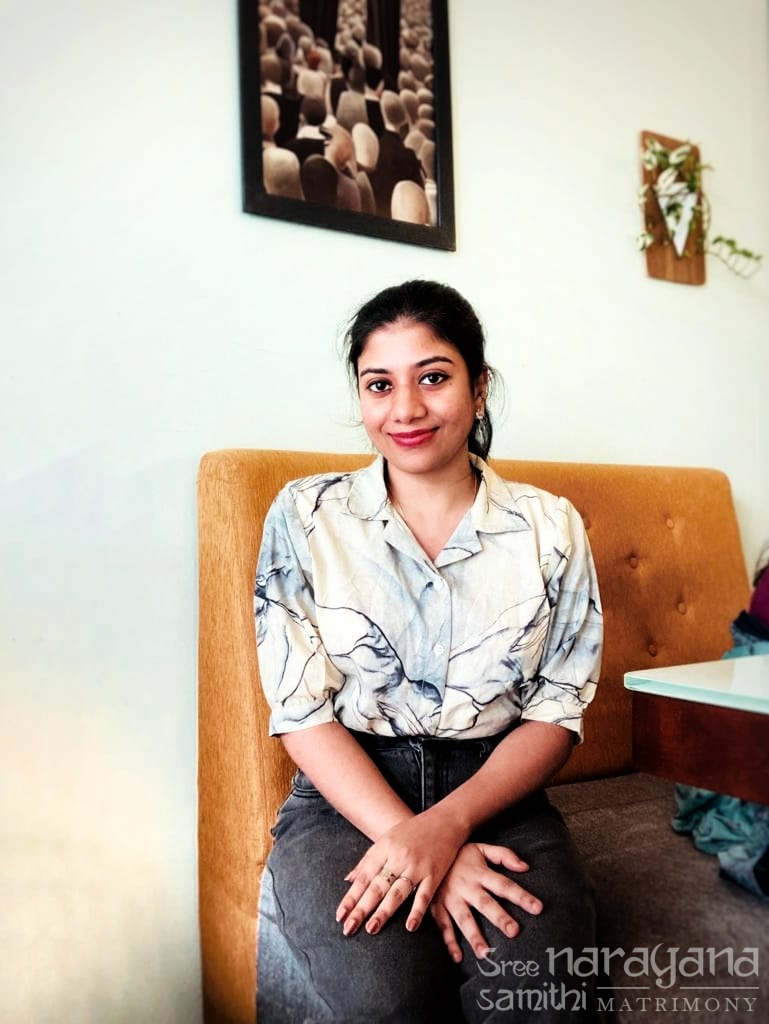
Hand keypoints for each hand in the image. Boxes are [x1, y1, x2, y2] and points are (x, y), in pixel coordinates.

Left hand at [335, 807, 468, 937]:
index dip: (351, 897)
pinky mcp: (434, 874)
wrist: (444, 820)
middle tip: (348, 928)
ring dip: (384, 912)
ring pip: (397, 892)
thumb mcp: (388, 839)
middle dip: (361, 909)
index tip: (340, 915)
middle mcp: (399, 857)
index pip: (364, 877)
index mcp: (384, 848)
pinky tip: (410, 926)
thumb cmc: (413, 831)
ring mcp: (417, 866)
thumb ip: (369, 860)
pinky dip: (417, 911)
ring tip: (371, 929)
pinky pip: (424, 895)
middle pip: (377, 886)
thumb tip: (348, 879)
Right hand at [430, 843, 542, 961]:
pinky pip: (443, 926)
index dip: (521, 896)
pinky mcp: (436, 906)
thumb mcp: (481, 848)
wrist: (426, 851)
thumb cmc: (459, 853)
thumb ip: (504, 855)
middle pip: (486, 904)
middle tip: (514, 931)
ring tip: (486, 953)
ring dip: (474, 936)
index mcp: (479, 873)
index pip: (504, 885)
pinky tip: (458, 957)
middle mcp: (466, 887)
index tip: (538, 908)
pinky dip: (449, 942)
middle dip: (499, 918)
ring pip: (464, 919)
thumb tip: (526, 867)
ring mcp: (450, 898)